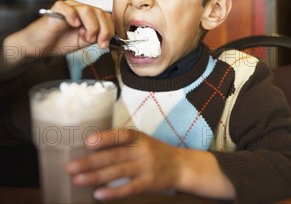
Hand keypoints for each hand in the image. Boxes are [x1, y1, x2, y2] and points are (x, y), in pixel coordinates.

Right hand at [2, 0, 112, 66]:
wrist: (39, 48)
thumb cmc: (59, 43)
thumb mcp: (84, 41)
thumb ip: (96, 36)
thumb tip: (109, 37)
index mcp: (89, 16)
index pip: (106, 16)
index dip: (109, 30)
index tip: (104, 44)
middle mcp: (80, 9)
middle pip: (100, 12)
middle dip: (103, 30)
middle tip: (96, 42)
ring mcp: (69, 7)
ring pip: (87, 10)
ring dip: (90, 26)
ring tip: (84, 37)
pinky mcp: (56, 9)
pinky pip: (68, 8)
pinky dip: (73, 16)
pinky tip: (73, 25)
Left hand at [66, 129, 180, 199]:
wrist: (181, 166)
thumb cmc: (154, 153)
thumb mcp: (142, 141)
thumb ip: (121, 144)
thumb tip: (89, 148)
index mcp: (139, 138)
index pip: (122, 136)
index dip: (105, 138)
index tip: (88, 142)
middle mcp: (143, 151)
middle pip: (114, 156)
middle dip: (90, 161)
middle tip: (70, 167)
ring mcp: (146, 167)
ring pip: (118, 172)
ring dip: (96, 177)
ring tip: (77, 181)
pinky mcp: (149, 183)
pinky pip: (129, 188)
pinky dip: (113, 192)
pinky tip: (98, 194)